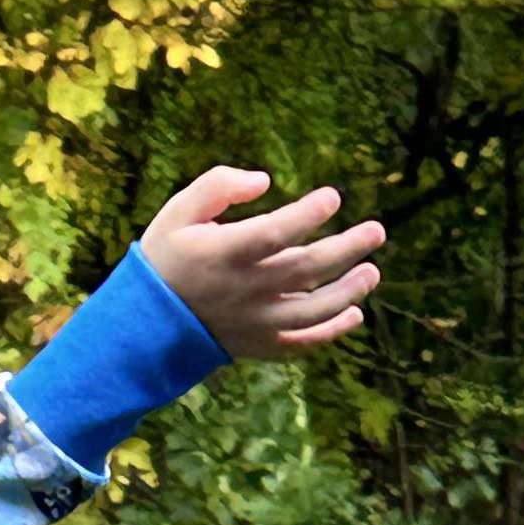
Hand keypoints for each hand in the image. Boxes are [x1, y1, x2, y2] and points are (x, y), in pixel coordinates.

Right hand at [139, 168, 382, 359]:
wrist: (146, 324)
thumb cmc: (167, 258)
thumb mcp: (178, 212)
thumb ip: (218, 186)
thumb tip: (264, 180)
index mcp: (227, 253)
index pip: (277, 232)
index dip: (309, 214)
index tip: (332, 197)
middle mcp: (247, 289)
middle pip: (307, 268)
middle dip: (347, 249)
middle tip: (377, 231)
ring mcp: (256, 321)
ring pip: (314, 310)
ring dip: (349, 291)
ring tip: (372, 272)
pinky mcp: (259, 344)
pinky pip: (302, 343)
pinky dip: (331, 332)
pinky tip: (354, 313)